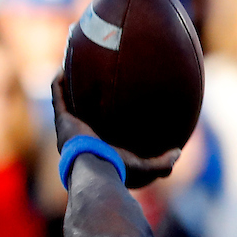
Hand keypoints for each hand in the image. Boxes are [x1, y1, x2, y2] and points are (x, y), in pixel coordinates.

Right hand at [51, 72, 180, 188]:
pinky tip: (65, 66)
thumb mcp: (145, 168)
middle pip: (79, 114)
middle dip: (81, 99)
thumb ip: (162, 163)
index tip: (109, 103)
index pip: (97, 131)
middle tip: (92, 81)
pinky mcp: (62, 119)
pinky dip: (59, 81)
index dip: (100, 118)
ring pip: (64, 102)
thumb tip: (178, 152)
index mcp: (95, 146)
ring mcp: (67, 127)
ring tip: (74, 66)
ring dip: (67, 85)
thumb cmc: (119, 170)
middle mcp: (78, 136)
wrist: (97, 169)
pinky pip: (57, 94)